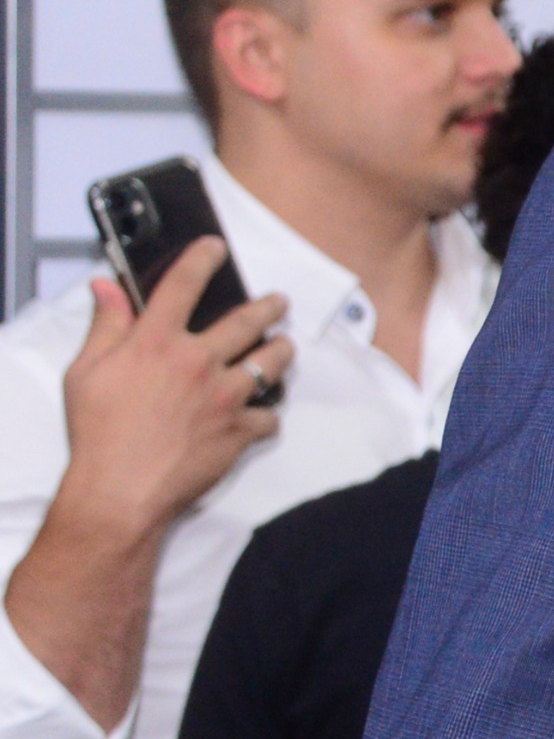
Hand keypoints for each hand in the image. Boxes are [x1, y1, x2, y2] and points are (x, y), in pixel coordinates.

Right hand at [53, 244, 286, 546]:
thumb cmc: (98, 433)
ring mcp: (224, 395)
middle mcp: (197, 362)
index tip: (216, 248)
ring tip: (282, 348)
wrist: (119, 490)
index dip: (201, 259)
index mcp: (156, 343)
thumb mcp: (86, 372)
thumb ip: (105, 326)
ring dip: (281, 352)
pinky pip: (269, 417)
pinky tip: (262, 416)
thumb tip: (105, 289)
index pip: (182, 285)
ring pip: (272, 361)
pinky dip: (267, 416)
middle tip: (279, 302)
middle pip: (248, 320)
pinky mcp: (239, 429)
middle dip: (270, 306)